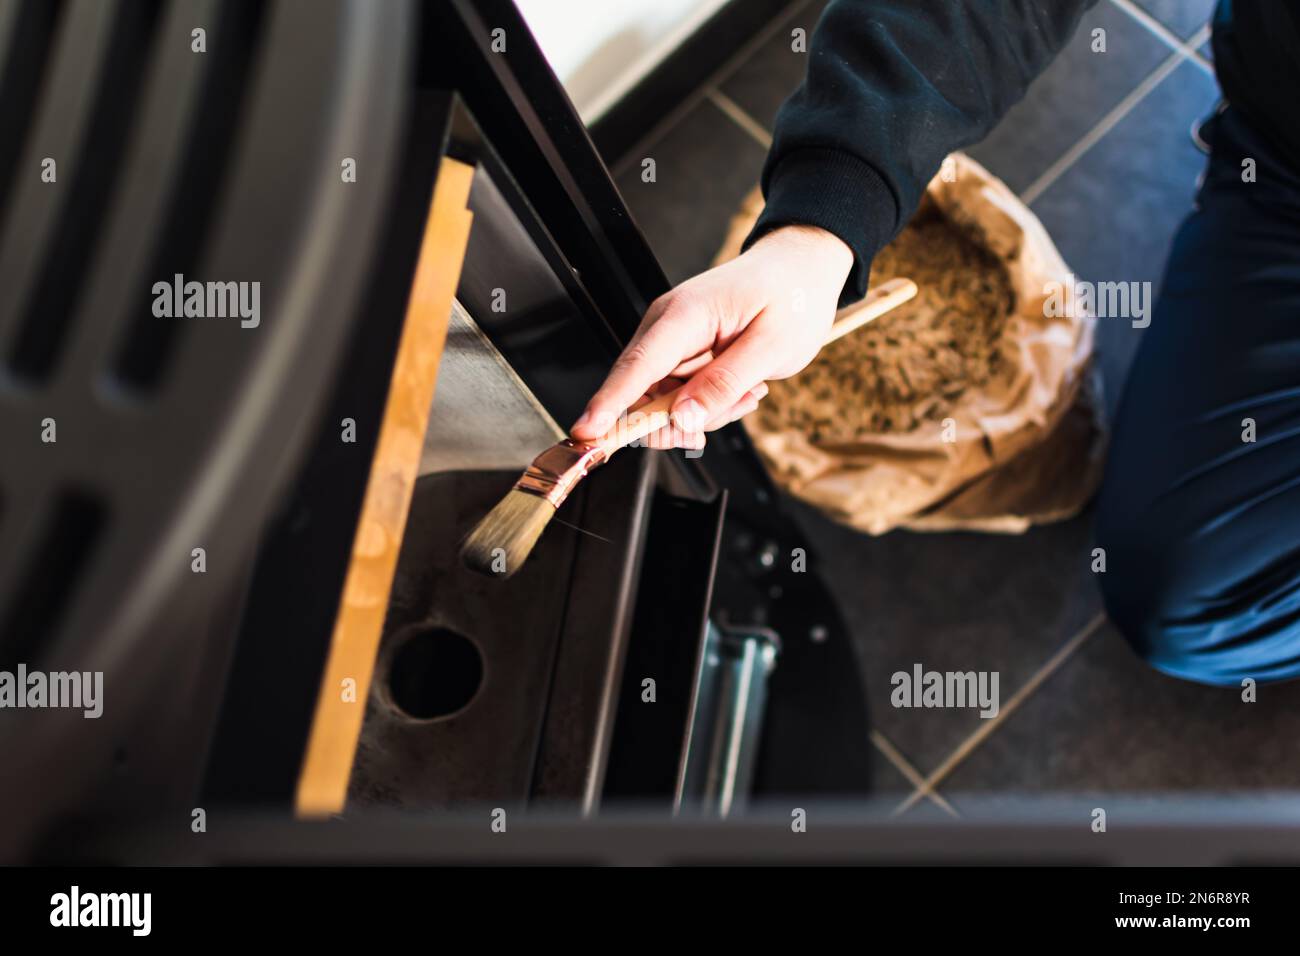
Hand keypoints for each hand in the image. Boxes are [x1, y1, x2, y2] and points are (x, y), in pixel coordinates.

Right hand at [570, 225, 852, 449]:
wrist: (800, 269)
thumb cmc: (791, 295)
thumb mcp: (772, 346)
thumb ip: (724, 385)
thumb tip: (683, 420)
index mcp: (686, 314)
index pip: (637, 366)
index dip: (609, 403)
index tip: (587, 432)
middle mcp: (667, 326)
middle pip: (642, 394)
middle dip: (678, 420)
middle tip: (732, 408)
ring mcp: (670, 341)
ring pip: (662, 403)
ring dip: (704, 412)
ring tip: (749, 388)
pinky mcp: (680, 354)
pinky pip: (679, 397)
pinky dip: (708, 404)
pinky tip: (740, 388)